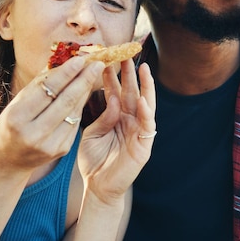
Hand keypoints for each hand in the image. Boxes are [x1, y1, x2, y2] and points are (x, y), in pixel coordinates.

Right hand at [0, 56, 104, 173]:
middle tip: (97, 62)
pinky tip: (85, 91)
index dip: (66, 73)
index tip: (80, 59)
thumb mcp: (16, 103)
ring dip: (86, 90)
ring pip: (74, 111)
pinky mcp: (62, 149)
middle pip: (65, 101)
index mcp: (17, 118)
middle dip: (83, 79)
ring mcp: (50, 144)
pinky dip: (80, 105)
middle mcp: (34, 133)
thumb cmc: (10, 125)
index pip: (46, 90)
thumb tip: (61, 61)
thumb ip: (38, 85)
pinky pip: (75, 121)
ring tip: (94, 73)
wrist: (8, 160)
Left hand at [77, 60, 155, 203]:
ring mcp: (138, 131)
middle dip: (129, 73)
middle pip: (131, 92)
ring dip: (145, 86)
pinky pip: (147, 125)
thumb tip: (112, 98)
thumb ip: (102, 117)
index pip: (116, 91)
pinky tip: (142, 99)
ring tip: (142, 69)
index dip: (112, 75)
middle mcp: (129, 120)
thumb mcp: (92, 133)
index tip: (106, 56)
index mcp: (116, 116)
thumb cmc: (94, 160)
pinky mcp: (144, 145)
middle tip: (125, 53)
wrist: (98, 187)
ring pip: (145, 104)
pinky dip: (146, 112)